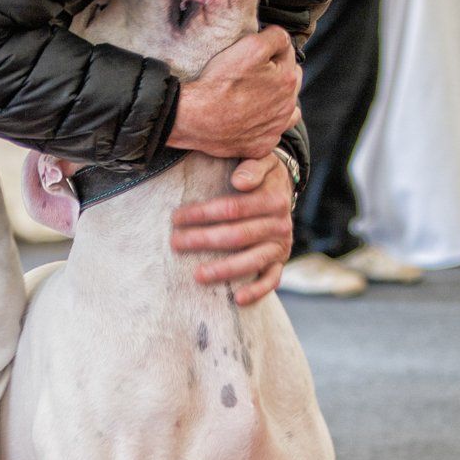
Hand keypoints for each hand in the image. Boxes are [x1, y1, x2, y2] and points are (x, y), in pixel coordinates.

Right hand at [169, 27, 299, 158]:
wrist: (195, 117)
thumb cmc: (221, 81)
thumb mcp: (250, 46)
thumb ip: (276, 37)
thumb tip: (284, 39)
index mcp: (288, 80)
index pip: (287, 54)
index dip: (269, 49)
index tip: (252, 53)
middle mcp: (287, 107)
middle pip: (290, 82)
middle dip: (277, 74)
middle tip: (253, 73)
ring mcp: (275, 129)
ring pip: (285, 110)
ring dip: (277, 102)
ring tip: (255, 96)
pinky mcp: (261, 146)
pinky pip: (270, 134)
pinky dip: (264, 126)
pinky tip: (249, 119)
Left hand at [171, 151, 294, 305]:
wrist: (284, 189)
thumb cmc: (262, 175)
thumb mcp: (263, 161)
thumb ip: (252, 167)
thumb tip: (239, 180)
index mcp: (273, 200)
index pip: (233, 208)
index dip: (203, 213)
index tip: (177, 217)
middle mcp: (279, 224)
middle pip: (238, 236)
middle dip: (204, 240)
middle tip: (175, 243)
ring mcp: (280, 246)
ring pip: (252, 261)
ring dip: (224, 270)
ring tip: (198, 275)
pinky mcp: (280, 262)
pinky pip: (271, 280)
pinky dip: (257, 290)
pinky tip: (237, 299)